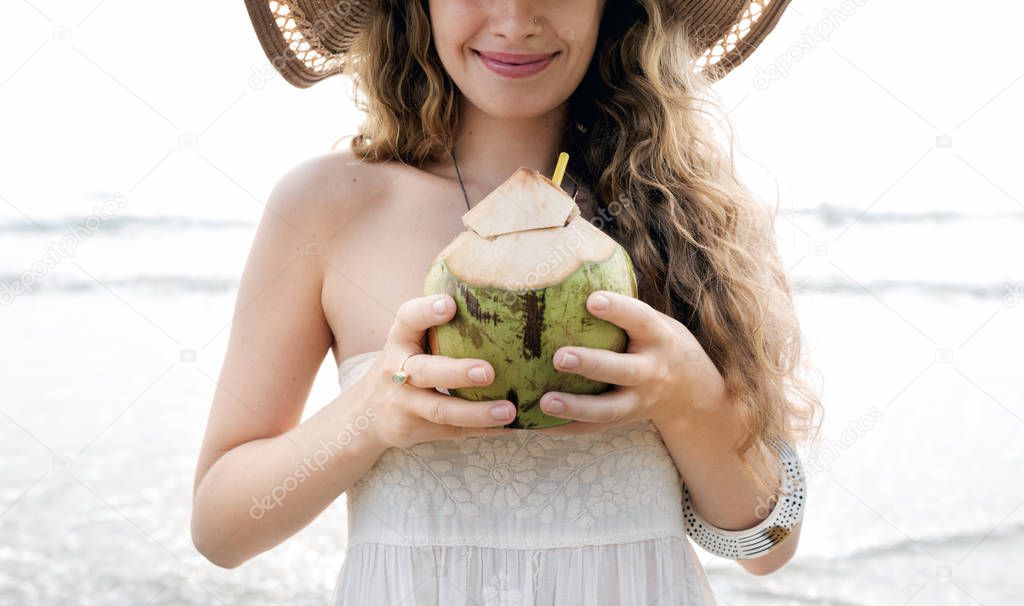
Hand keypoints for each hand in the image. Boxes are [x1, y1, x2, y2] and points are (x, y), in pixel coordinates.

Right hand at [359, 294, 518, 448]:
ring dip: (476, 411)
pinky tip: (512, 427)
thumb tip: (497, 291)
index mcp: (400, 340)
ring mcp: (405, 404)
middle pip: (426, 372)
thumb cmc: (405, 362)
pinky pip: (453, 431)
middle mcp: (397, 371)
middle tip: (488, 371)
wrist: (365, 413)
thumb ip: (439, 324)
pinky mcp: (416, 430)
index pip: (407, 320)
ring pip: (440, 410)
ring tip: (508, 410)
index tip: (449, 305)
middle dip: (456, 373)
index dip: (426, 311)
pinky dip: (484, 430)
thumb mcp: (410, 340)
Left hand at [534, 290, 726, 435]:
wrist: (692, 391)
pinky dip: (565, 428)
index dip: (619, 310)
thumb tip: (571, 261)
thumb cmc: (656, 342)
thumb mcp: (651, 321)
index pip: (640, 320)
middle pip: (623, 370)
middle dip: (592, 365)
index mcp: (658, 337)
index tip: (592, 299)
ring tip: (544, 401)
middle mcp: (651, 370)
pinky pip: (594, 428)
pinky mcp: (625, 420)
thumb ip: (620, 305)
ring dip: (575, 407)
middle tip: (559, 357)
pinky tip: (535, 423)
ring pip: (608, 409)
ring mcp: (639, 400)